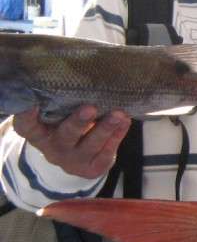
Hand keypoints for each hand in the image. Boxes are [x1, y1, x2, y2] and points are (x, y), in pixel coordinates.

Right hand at [12, 106, 130, 179]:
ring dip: (105, 128)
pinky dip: (117, 135)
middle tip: (90, 108)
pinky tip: (125, 122)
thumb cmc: (66, 125)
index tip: (31, 103)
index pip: (27, 127)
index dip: (26, 117)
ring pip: (90, 145)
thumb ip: (62, 102)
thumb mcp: (58, 116)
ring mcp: (73, 160)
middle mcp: (53, 148)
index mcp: (39, 134)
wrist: (78, 158)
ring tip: (119, 114)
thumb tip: (78, 73)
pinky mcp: (93, 168)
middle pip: (65, 136)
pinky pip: (106, 152)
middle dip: (78, 122)